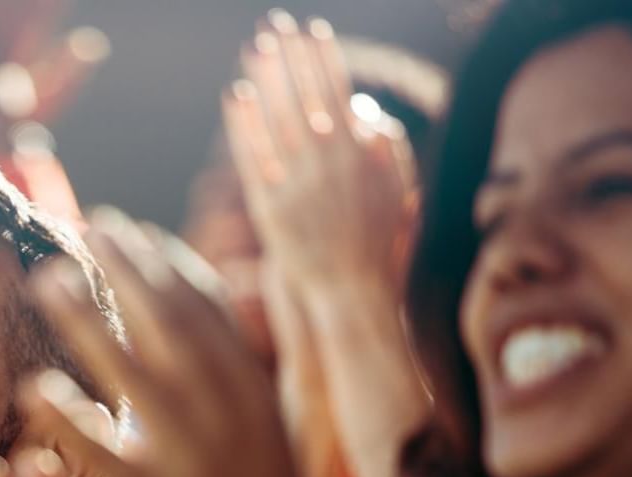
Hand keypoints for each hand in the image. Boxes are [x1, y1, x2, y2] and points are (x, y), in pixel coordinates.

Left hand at [29, 212, 332, 476]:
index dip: (166, 263)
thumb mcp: (273, 440)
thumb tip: (222, 330)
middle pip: (171, 318)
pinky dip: (68, 415)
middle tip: (87, 225)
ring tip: (46, 277)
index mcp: (256, 392)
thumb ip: (243, 385)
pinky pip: (105, 449)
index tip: (130, 230)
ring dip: (87, 317)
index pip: (207, 308)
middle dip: (129, 265)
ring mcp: (196, 452)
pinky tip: (31, 388)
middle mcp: (229, 409)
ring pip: (135, 367)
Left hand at [223, 14, 413, 295]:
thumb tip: (365, 112)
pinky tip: (235, 96)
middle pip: (306, 97)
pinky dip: (245, 125)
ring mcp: (299, 184)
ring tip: (254, 47)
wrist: (351, 295)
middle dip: (291, 58)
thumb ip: (385, 149)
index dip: (323, 59)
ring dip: (266, 81)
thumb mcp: (396, 192)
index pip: (340, 92)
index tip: (312, 28)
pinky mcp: (272, 208)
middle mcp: (330, 163)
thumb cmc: (376, 246)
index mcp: (362, 155)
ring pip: (279, 120)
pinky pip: (255, 156)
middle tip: (275, 23)